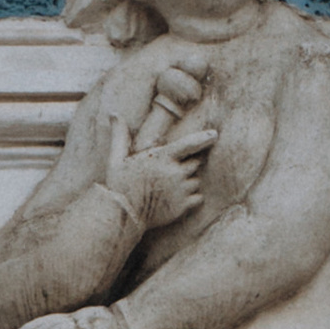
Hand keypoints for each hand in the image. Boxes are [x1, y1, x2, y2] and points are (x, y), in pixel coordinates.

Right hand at [104, 96, 214, 234]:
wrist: (124, 214)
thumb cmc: (120, 185)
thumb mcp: (117, 158)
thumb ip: (120, 135)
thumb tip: (114, 114)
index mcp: (161, 158)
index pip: (188, 144)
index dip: (203, 138)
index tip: (215, 135)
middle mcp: (174, 173)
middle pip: (195, 163)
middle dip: (189, 164)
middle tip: (174, 170)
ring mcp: (180, 190)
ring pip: (196, 181)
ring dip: (190, 181)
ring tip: (172, 186)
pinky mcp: (183, 207)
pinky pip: (198, 198)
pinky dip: (193, 197)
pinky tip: (179, 197)